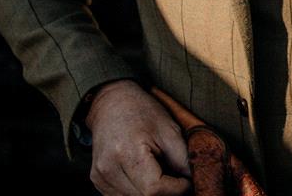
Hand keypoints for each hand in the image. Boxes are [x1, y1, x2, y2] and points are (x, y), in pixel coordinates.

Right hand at [86, 79, 191, 195]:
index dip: (176, 189)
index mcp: (127, 153)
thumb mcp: (169, 130)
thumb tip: (193, 182)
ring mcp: (100, 177)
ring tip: (161, 173)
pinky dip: (138, 192)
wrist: (111, 104)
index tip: (187, 182)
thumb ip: (183, 159)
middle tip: (177, 179)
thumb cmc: (142, 112)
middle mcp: (108, 169)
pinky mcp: (98, 182)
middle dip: (166, 192)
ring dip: (152, 193)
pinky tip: (145, 176)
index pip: (154, 189)